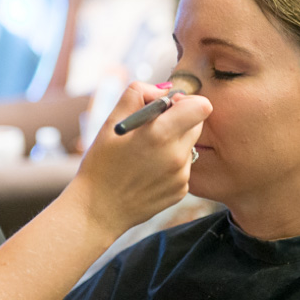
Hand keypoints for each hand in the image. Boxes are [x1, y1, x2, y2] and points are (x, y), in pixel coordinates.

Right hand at [70, 81, 211, 234]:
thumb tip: (163, 90)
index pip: (201, 106)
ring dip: (174, 143)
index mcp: (160, 134)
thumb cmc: (101, 164)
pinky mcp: (181, 191)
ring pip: (189, 146)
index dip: (185, 102)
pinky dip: (171, 164)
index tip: (167, 108)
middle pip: (198, 124)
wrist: (97, 210)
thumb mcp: (111, 122)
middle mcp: (177, 155)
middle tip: (153, 129)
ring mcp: (181, 176)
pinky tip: (148, 172)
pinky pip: (184, 167)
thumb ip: (138, 94)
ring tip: (145, 155)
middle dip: (180, 121)